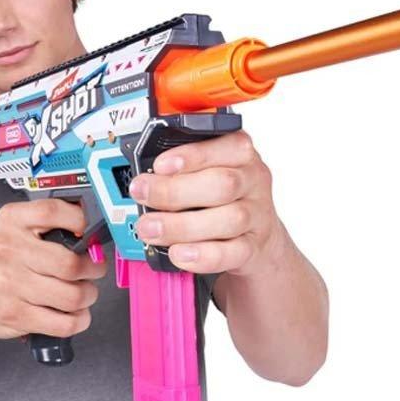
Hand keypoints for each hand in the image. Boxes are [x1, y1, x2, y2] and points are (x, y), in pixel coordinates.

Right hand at [0, 198, 107, 339]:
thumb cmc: (3, 261)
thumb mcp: (19, 228)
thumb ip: (55, 224)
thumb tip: (93, 239)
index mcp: (12, 221)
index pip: (52, 212)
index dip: (80, 222)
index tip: (88, 235)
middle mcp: (7, 251)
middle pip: (70, 264)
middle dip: (93, 270)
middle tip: (93, 271)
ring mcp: (9, 285)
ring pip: (72, 297)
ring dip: (87, 297)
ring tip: (81, 293)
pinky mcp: (14, 315)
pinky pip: (64, 323)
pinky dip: (78, 320)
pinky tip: (73, 314)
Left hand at [128, 131, 286, 275]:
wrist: (257, 235)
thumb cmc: (223, 197)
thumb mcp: (209, 170)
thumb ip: (183, 169)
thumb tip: (144, 178)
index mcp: (240, 153)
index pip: (225, 145)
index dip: (191, 155)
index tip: (159, 165)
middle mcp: (253, 181)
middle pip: (223, 184)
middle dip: (175, 191)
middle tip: (141, 195)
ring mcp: (257, 215)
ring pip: (228, 219)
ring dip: (182, 226)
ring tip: (150, 229)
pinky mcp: (254, 247)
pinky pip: (232, 252)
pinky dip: (203, 254)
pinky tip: (178, 253)